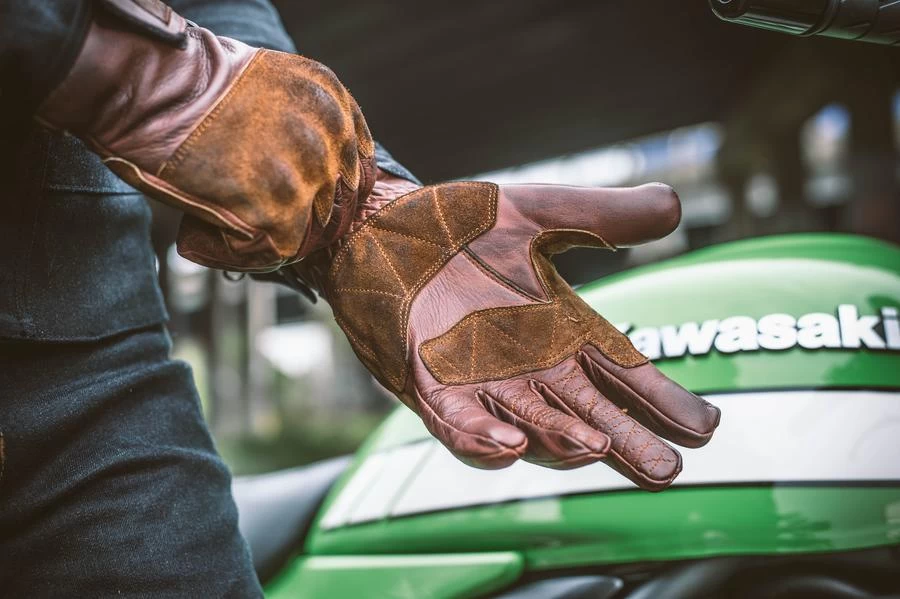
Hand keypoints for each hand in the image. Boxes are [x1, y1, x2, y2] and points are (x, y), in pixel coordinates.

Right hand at [36, 0, 374, 271]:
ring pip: (308, 234)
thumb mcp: (277, 90)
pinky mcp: (278, 215)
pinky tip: (214, 228)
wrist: (152, 90)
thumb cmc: (197, 89)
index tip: (299, 198)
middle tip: (256, 214)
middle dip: (302, 218)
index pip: (356, 169)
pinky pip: (274, 253)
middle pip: (336, 206)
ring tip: (229, 214)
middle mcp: (330, 141)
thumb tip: (317, 175)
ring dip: (272, 235)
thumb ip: (307, 127)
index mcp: (334, 105)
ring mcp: (307, 179)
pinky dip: (243, 251)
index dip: (326, 190)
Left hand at [294, 171, 720, 490]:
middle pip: (589, 411)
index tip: (704, 426)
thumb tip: (675, 205)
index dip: (660, 399)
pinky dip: (483, 438)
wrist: (377, 228)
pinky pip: (459, 422)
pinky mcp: (427, 384)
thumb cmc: (455, 225)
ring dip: (561, 440)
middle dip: (627, 440)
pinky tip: (511, 445)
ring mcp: (477, 381)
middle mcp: (527, 366)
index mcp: (559, 328)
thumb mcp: (537, 212)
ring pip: (530, 424)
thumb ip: (603, 215)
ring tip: (598, 448)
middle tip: (669, 466)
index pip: (621, 371)